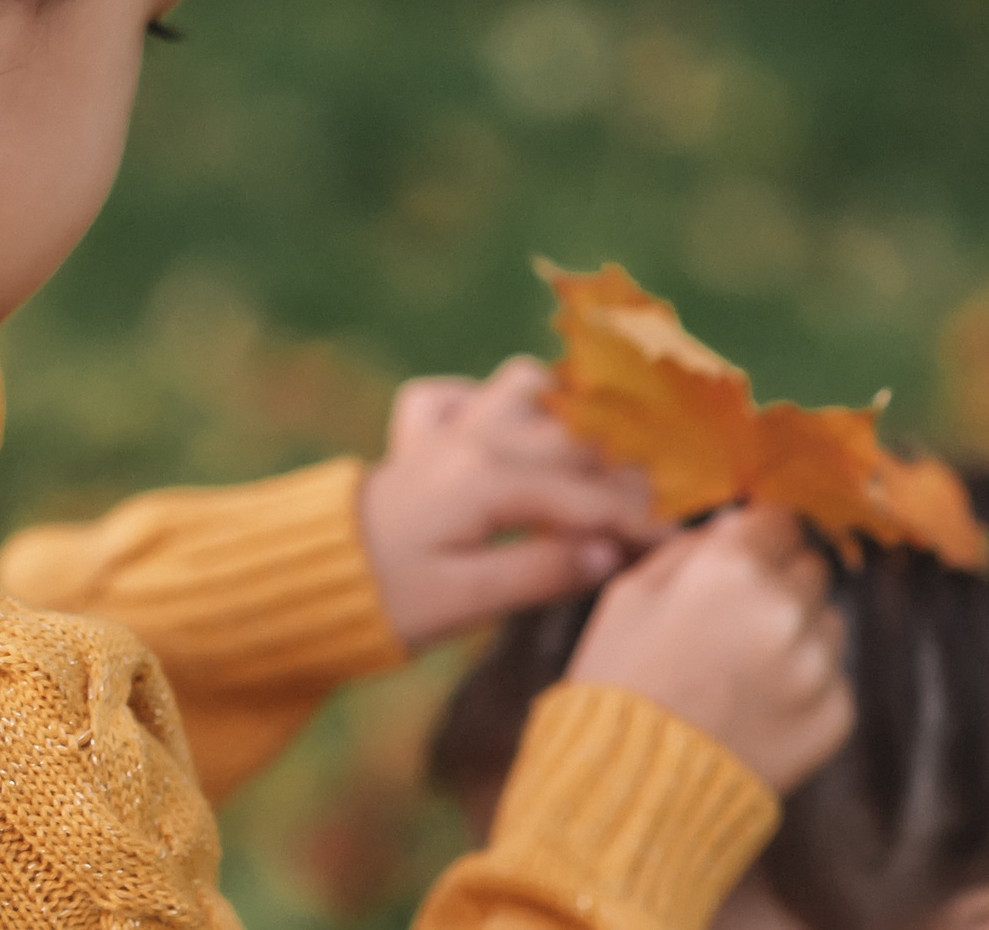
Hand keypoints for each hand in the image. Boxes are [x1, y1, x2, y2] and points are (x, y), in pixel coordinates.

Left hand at [358, 357, 661, 651]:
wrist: (303, 579)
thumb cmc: (388, 600)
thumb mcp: (468, 603)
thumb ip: (542, 572)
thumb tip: (611, 553)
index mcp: (489, 480)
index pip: (590, 493)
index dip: (643, 517)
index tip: (685, 539)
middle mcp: (473, 437)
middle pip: (576, 430)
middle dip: (627, 464)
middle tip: (663, 502)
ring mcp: (445, 427)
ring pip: (526, 384)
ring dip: (568, 414)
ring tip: (602, 461)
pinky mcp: (419, 433)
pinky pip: (461, 393)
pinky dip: (491, 405)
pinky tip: (509, 441)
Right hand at [565, 505, 851, 793]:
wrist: (634, 784)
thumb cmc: (619, 680)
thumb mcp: (628, 593)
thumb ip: (687, 549)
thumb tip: (732, 526)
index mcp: (730, 567)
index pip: (778, 521)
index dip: (760, 538)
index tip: (747, 556)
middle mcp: (784, 608)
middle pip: (810, 568)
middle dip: (780, 584)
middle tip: (738, 619)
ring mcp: (817, 665)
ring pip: (828, 622)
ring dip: (798, 632)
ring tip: (746, 668)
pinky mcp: (836, 716)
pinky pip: (833, 679)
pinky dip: (805, 685)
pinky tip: (759, 705)